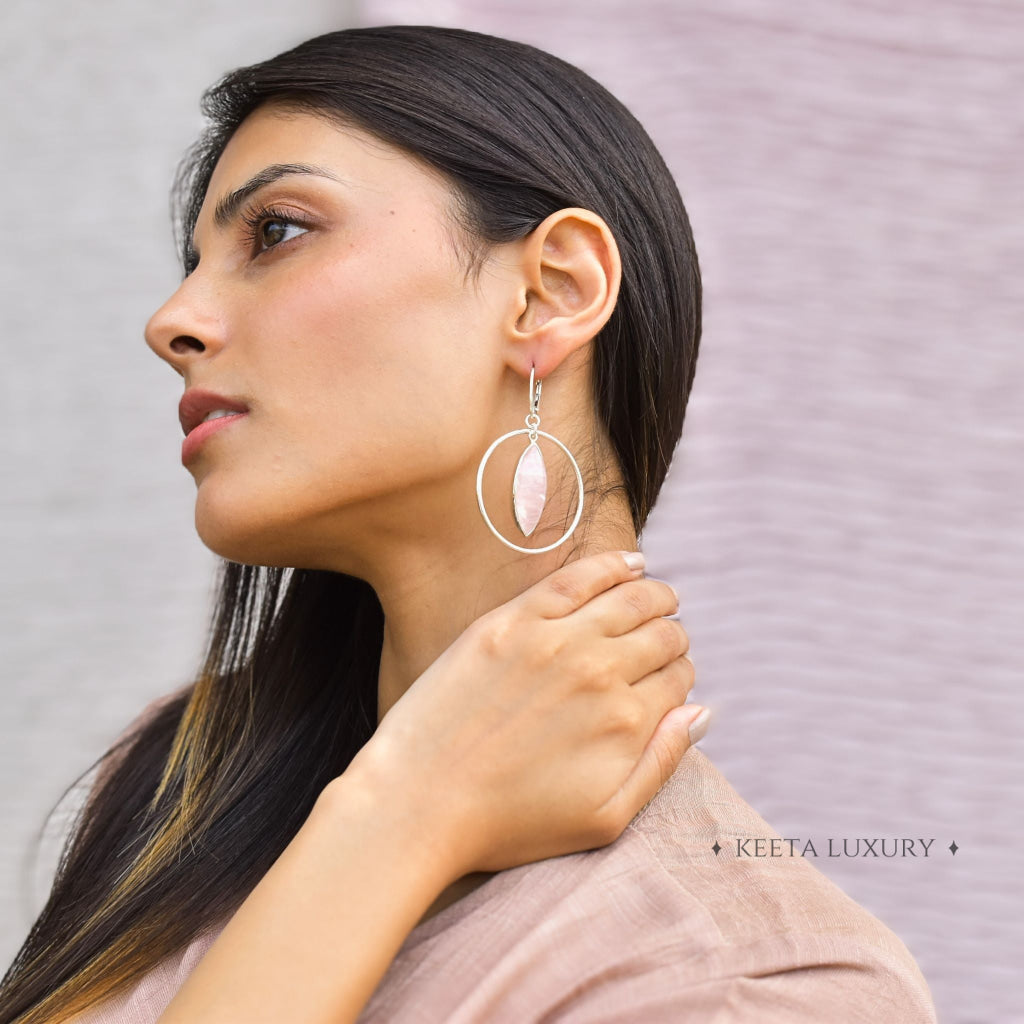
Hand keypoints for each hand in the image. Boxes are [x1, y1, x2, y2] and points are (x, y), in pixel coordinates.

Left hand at [344, 550, 705, 877]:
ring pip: (630, 599)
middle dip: (673, 638)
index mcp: (626, 722)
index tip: (668, 682)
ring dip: (656, 596)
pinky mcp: (511, 621)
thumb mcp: (603, 819)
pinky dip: (612, 565)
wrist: (419, 803)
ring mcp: (553, 640)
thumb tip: (701, 711)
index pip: (677, 680)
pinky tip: (631, 562)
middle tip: (667, 640)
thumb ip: (661, 763)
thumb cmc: (509, 823)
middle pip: (661, 636)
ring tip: (662, 595)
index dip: (679, 679)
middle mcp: (598, 672)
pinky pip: (575, 578)